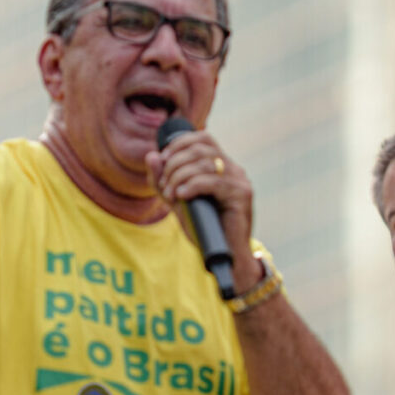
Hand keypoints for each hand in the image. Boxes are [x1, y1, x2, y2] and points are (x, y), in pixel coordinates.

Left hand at [145, 131, 262, 289]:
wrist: (224, 256)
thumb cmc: (203, 229)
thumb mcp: (176, 201)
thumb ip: (162, 180)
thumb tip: (152, 155)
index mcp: (223, 167)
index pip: (204, 138)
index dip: (180, 144)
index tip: (163, 160)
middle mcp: (235, 170)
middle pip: (201, 149)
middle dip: (175, 163)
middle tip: (164, 184)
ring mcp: (240, 182)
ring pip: (205, 164)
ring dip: (180, 176)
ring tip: (171, 194)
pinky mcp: (242, 195)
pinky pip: (213, 182)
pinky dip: (192, 186)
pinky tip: (182, 196)